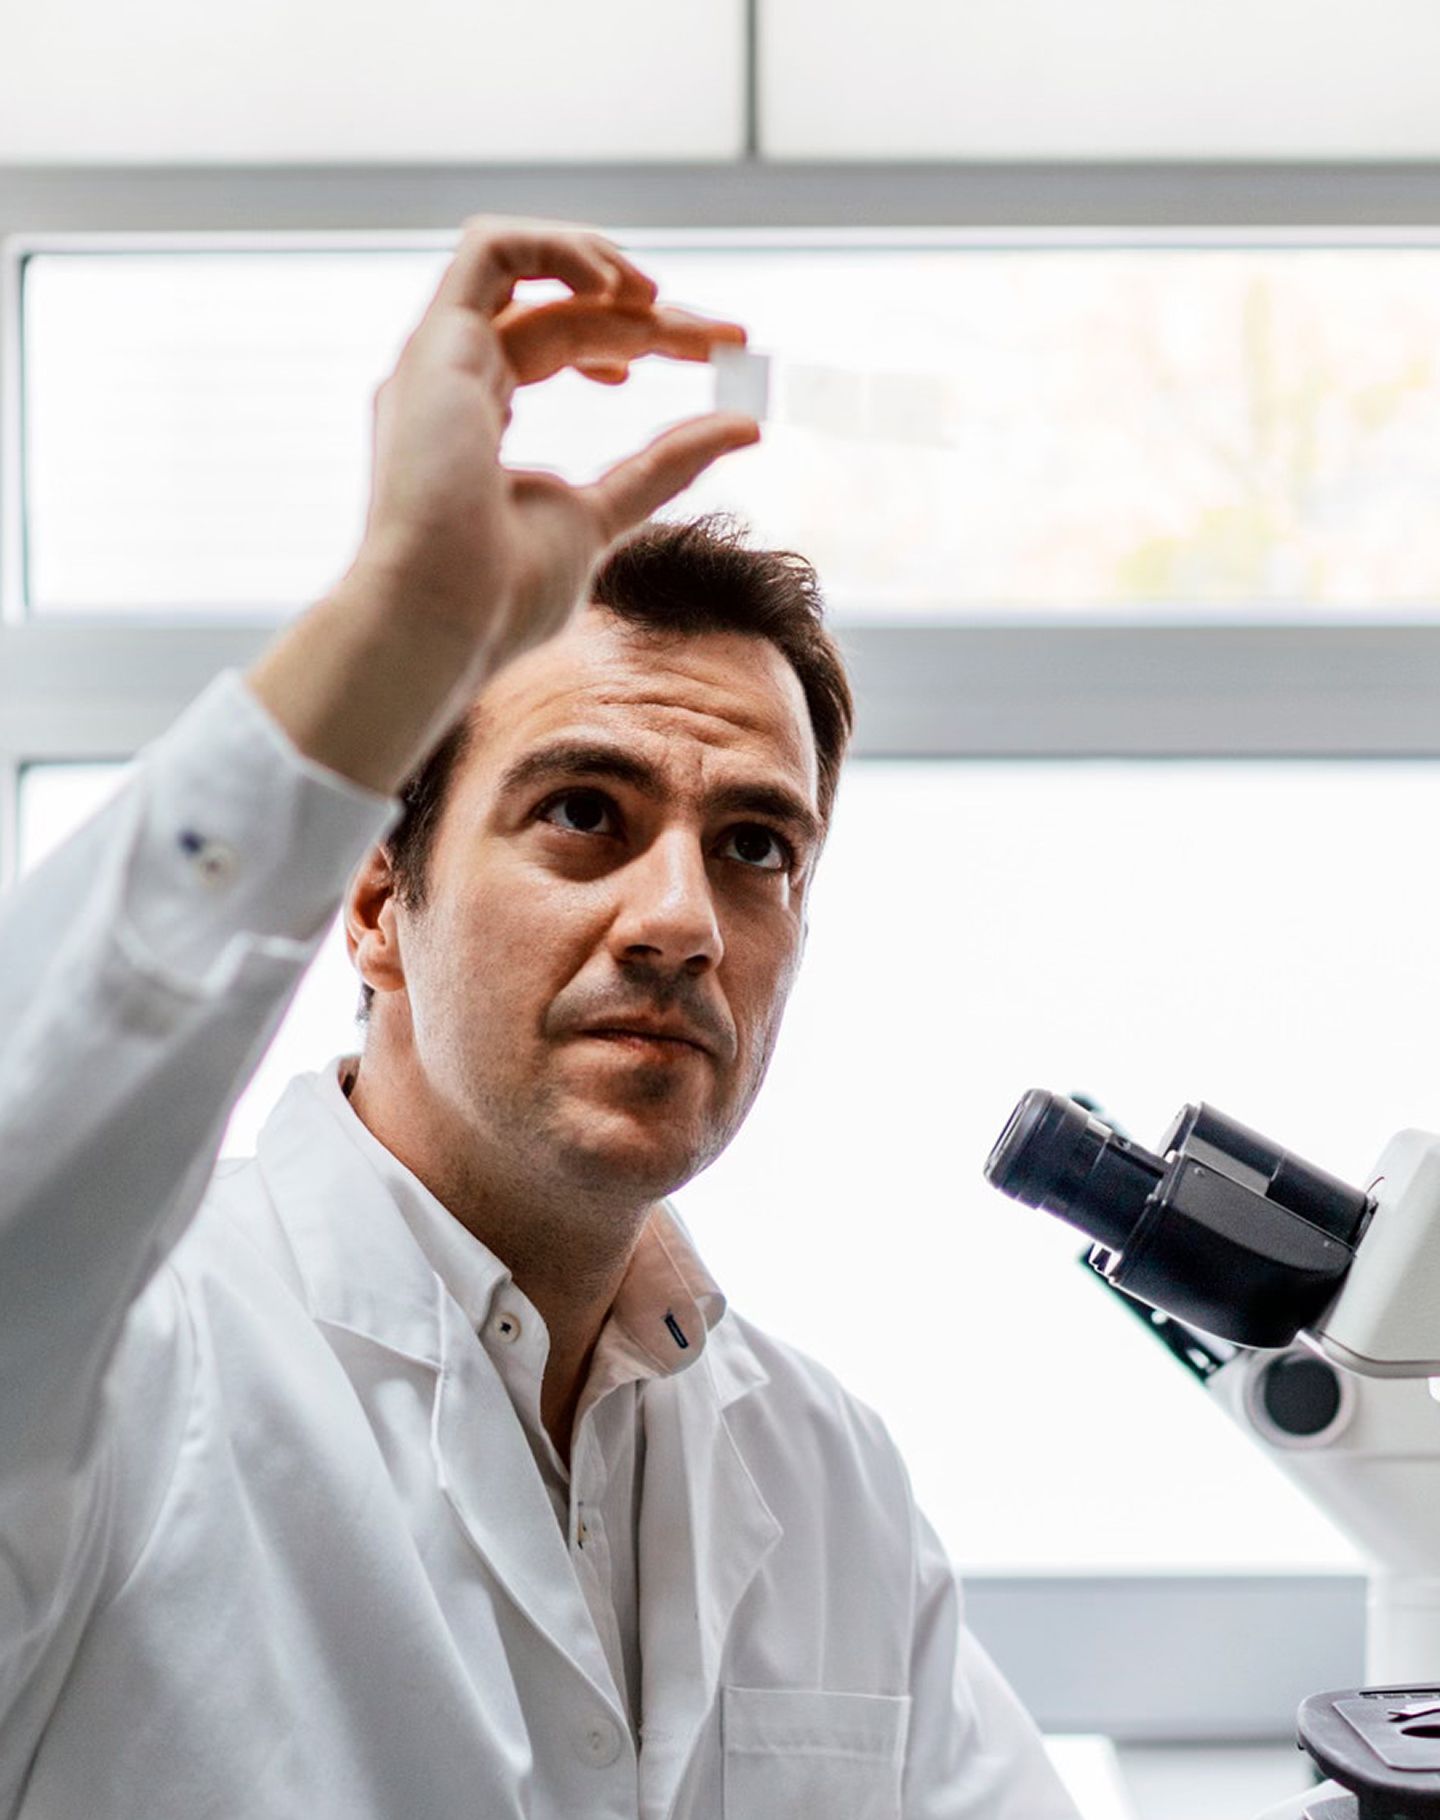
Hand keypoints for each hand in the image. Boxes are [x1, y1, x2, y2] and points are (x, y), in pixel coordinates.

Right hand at [354, 215, 759, 666]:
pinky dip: (558, 249)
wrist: (443, 618)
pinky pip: (490, 250)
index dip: (642, 337)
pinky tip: (620, 290)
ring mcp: (438, 363)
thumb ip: (664, 466)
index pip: (567, 345)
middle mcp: (451, 382)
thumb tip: (747, 425)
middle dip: (648, 313)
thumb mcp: (604, 515)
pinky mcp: (437, 346)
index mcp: (479, 421)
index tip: (718, 354)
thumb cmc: (503, 593)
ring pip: (525, 269)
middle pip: (559, 310)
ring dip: (603, 269)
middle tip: (727, 336)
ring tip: (664, 305)